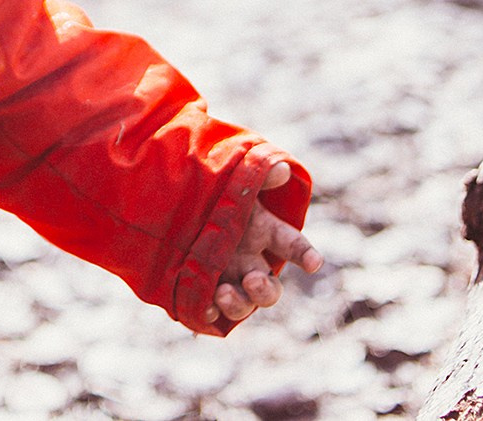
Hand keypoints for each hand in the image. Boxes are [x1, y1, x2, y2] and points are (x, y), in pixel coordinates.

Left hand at [206, 162, 322, 324]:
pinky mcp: (203, 290)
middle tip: (252, 279)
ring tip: (223, 292)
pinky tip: (205, 307)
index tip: (313, 263)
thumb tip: (281, 169)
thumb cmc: (210, 189)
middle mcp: (249, 261)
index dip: (305, 254)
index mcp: (264, 231)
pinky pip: (211, 311)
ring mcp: (227, 278)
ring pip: (243, 304)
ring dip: (238, 304)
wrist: (169, 201)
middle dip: (265, 290)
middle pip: (269, 288)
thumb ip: (258, 176)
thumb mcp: (233, 179)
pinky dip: (210, 313)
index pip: (292, 245)